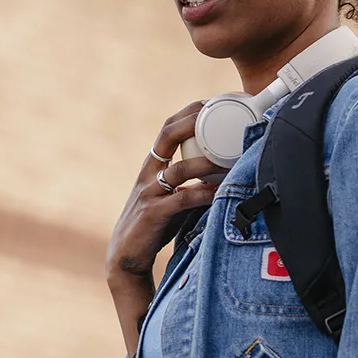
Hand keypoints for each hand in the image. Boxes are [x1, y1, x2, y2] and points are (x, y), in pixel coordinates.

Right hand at [105, 100, 228, 288]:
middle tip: (218, 113)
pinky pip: (183, 199)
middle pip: (168, 136)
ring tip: (231, 158)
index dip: (189, 112)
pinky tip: (219, 191)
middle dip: (193, 121)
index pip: (168, 128)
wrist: (126, 256)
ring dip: (207, 162)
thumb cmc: (154, 224)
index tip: (212, 101)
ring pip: (180, 169)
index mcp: (152, 165)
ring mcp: (149, 193)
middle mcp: (148, 173)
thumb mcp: (171, 196)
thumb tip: (228, 172)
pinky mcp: (153, 214)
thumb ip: (192, 183)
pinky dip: (203, 193)